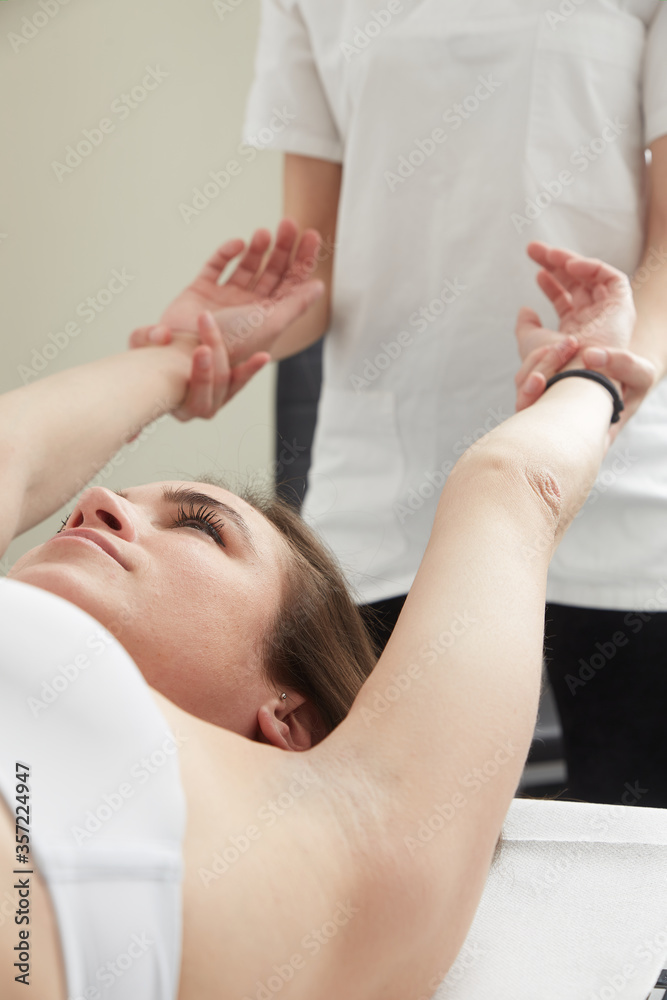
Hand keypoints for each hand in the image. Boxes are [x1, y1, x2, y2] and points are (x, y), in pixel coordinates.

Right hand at [132, 314, 269, 421]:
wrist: (171, 355)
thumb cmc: (154, 353)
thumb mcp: (142, 344)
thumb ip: (145, 337)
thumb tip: (162, 335)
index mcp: (173, 402)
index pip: (193, 397)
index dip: (201, 374)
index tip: (204, 350)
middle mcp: (197, 408)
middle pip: (215, 383)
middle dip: (216, 355)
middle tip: (214, 330)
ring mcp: (216, 400)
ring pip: (228, 380)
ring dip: (229, 354)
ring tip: (230, 335)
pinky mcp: (230, 388)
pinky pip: (241, 379)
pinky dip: (252, 367)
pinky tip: (263, 357)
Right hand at [140, 219, 324, 364]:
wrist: (186, 355)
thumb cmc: (231, 345)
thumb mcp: (271, 324)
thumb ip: (296, 305)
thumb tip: (319, 286)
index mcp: (268, 317)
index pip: (292, 284)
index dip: (302, 259)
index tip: (310, 234)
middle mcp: (248, 307)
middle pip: (272, 271)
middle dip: (282, 247)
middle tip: (289, 223)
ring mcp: (224, 298)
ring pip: (246, 266)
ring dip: (257, 248)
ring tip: (264, 233)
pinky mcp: (201, 290)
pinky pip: (216, 266)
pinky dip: (226, 253)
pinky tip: (237, 245)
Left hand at [514, 243, 654, 426]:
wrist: (570, 377)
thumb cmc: (549, 365)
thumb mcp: (530, 342)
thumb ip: (527, 326)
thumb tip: (525, 309)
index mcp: (575, 332)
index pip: (565, 301)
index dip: (551, 283)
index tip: (535, 271)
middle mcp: (593, 323)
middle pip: (577, 285)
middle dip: (556, 264)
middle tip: (533, 249)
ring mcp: (608, 316)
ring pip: (592, 278)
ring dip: (569, 261)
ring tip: (547, 253)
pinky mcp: (622, 309)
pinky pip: (612, 279)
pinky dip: (592, 267)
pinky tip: (571, 264)